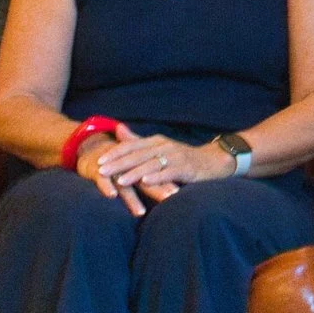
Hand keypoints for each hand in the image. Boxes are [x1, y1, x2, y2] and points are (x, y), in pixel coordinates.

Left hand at [86, 128, 228, 211]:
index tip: (99, 161)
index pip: (131, 146)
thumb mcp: (160, 147)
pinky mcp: (186, 168)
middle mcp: (164, 146)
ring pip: (151, 165)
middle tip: (101, 171)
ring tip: (119, 180)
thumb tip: (118, 129)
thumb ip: (139, 141)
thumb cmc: (183, 158)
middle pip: (137, 155)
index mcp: (156, 141)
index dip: (115, 153)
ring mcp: (175, 157)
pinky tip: (146, 183)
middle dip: (118, 163)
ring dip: (134, 173)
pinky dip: (157, 177)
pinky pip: (169, 173)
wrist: (214, 161)